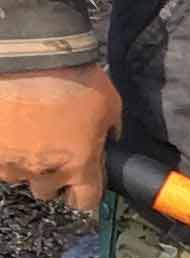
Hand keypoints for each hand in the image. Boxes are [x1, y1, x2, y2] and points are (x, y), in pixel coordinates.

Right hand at [0, 67, 121, 217]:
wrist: (34, 57)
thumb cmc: (75, 78)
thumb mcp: (110, 106)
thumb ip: (110, 132)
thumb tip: (109, 139)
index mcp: (79, 164)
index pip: (85, 201)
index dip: (86, 193)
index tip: (84, 183)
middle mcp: (44, 170)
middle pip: (49, 191)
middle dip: (54, 176)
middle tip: (56, 150)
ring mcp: (12, 162)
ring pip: (20, 176)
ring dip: (27, 162)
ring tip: (32, 133)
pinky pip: (1, 161)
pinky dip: (7, 149)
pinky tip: (14, 128)